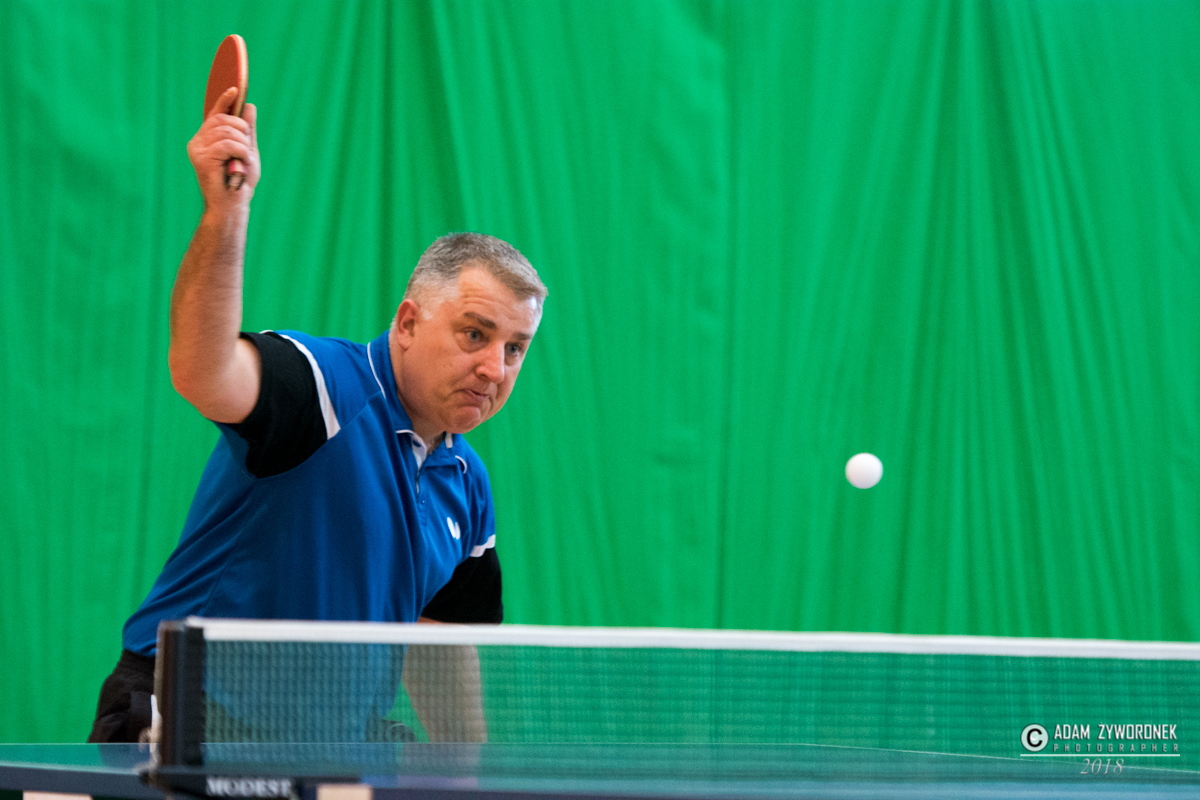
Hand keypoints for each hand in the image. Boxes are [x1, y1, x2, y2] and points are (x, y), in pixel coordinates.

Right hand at [187, 87, 259, 210]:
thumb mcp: (248, 151)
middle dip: (242, 129)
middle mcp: (198, 141)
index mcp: (207, 139)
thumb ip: (247, 131)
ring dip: (243, 145)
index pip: (215, 113)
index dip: (225, 100)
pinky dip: (240, 152)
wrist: (233, 205)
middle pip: (222, 119)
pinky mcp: (200, 158)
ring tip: (245, 160)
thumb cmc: (240, 182)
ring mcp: (197, 149)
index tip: (236, 89)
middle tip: (247, 149)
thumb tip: (248, 106)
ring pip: (227, 131)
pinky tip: (241, 163)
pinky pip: (227, 144)